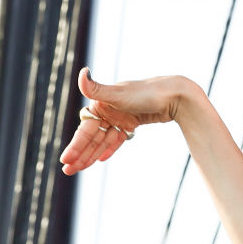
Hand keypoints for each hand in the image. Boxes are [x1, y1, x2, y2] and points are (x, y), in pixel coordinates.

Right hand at [60, 68, 202, 174]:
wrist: (176, 95)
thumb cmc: (147, 92)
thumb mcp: (119, 93)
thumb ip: (96, 88)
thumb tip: (82, 72)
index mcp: (102, 103)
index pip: (85, 129)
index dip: (75, 145)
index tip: (65, 160)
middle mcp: (110, 110)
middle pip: (92, 137)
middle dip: (80, 154)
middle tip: (68, 171)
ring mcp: (122, 116)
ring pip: (104, 139)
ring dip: (92, 154)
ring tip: (79, 169)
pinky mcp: (133, 121)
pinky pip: (118, 137)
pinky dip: (110, 148)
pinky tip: (101, 159)